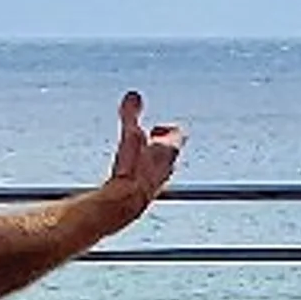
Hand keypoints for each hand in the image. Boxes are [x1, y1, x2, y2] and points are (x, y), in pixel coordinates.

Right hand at [103, 92, 184, 210]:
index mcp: (168, 151)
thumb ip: (131, 115)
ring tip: (135, 161)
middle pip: (169, 154)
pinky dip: (139, 178)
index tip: (155, 129)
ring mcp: (156, 185)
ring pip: (158, 170)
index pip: (177, 136)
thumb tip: (133, 96)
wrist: (123, 203)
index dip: (167, 130)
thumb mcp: (130, 135)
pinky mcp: (143, 198)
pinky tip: (126, 179)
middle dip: (158, 147)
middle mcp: (166, 169)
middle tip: (147, 142)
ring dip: (149, 163)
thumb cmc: (132, 171)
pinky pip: (146, 184)